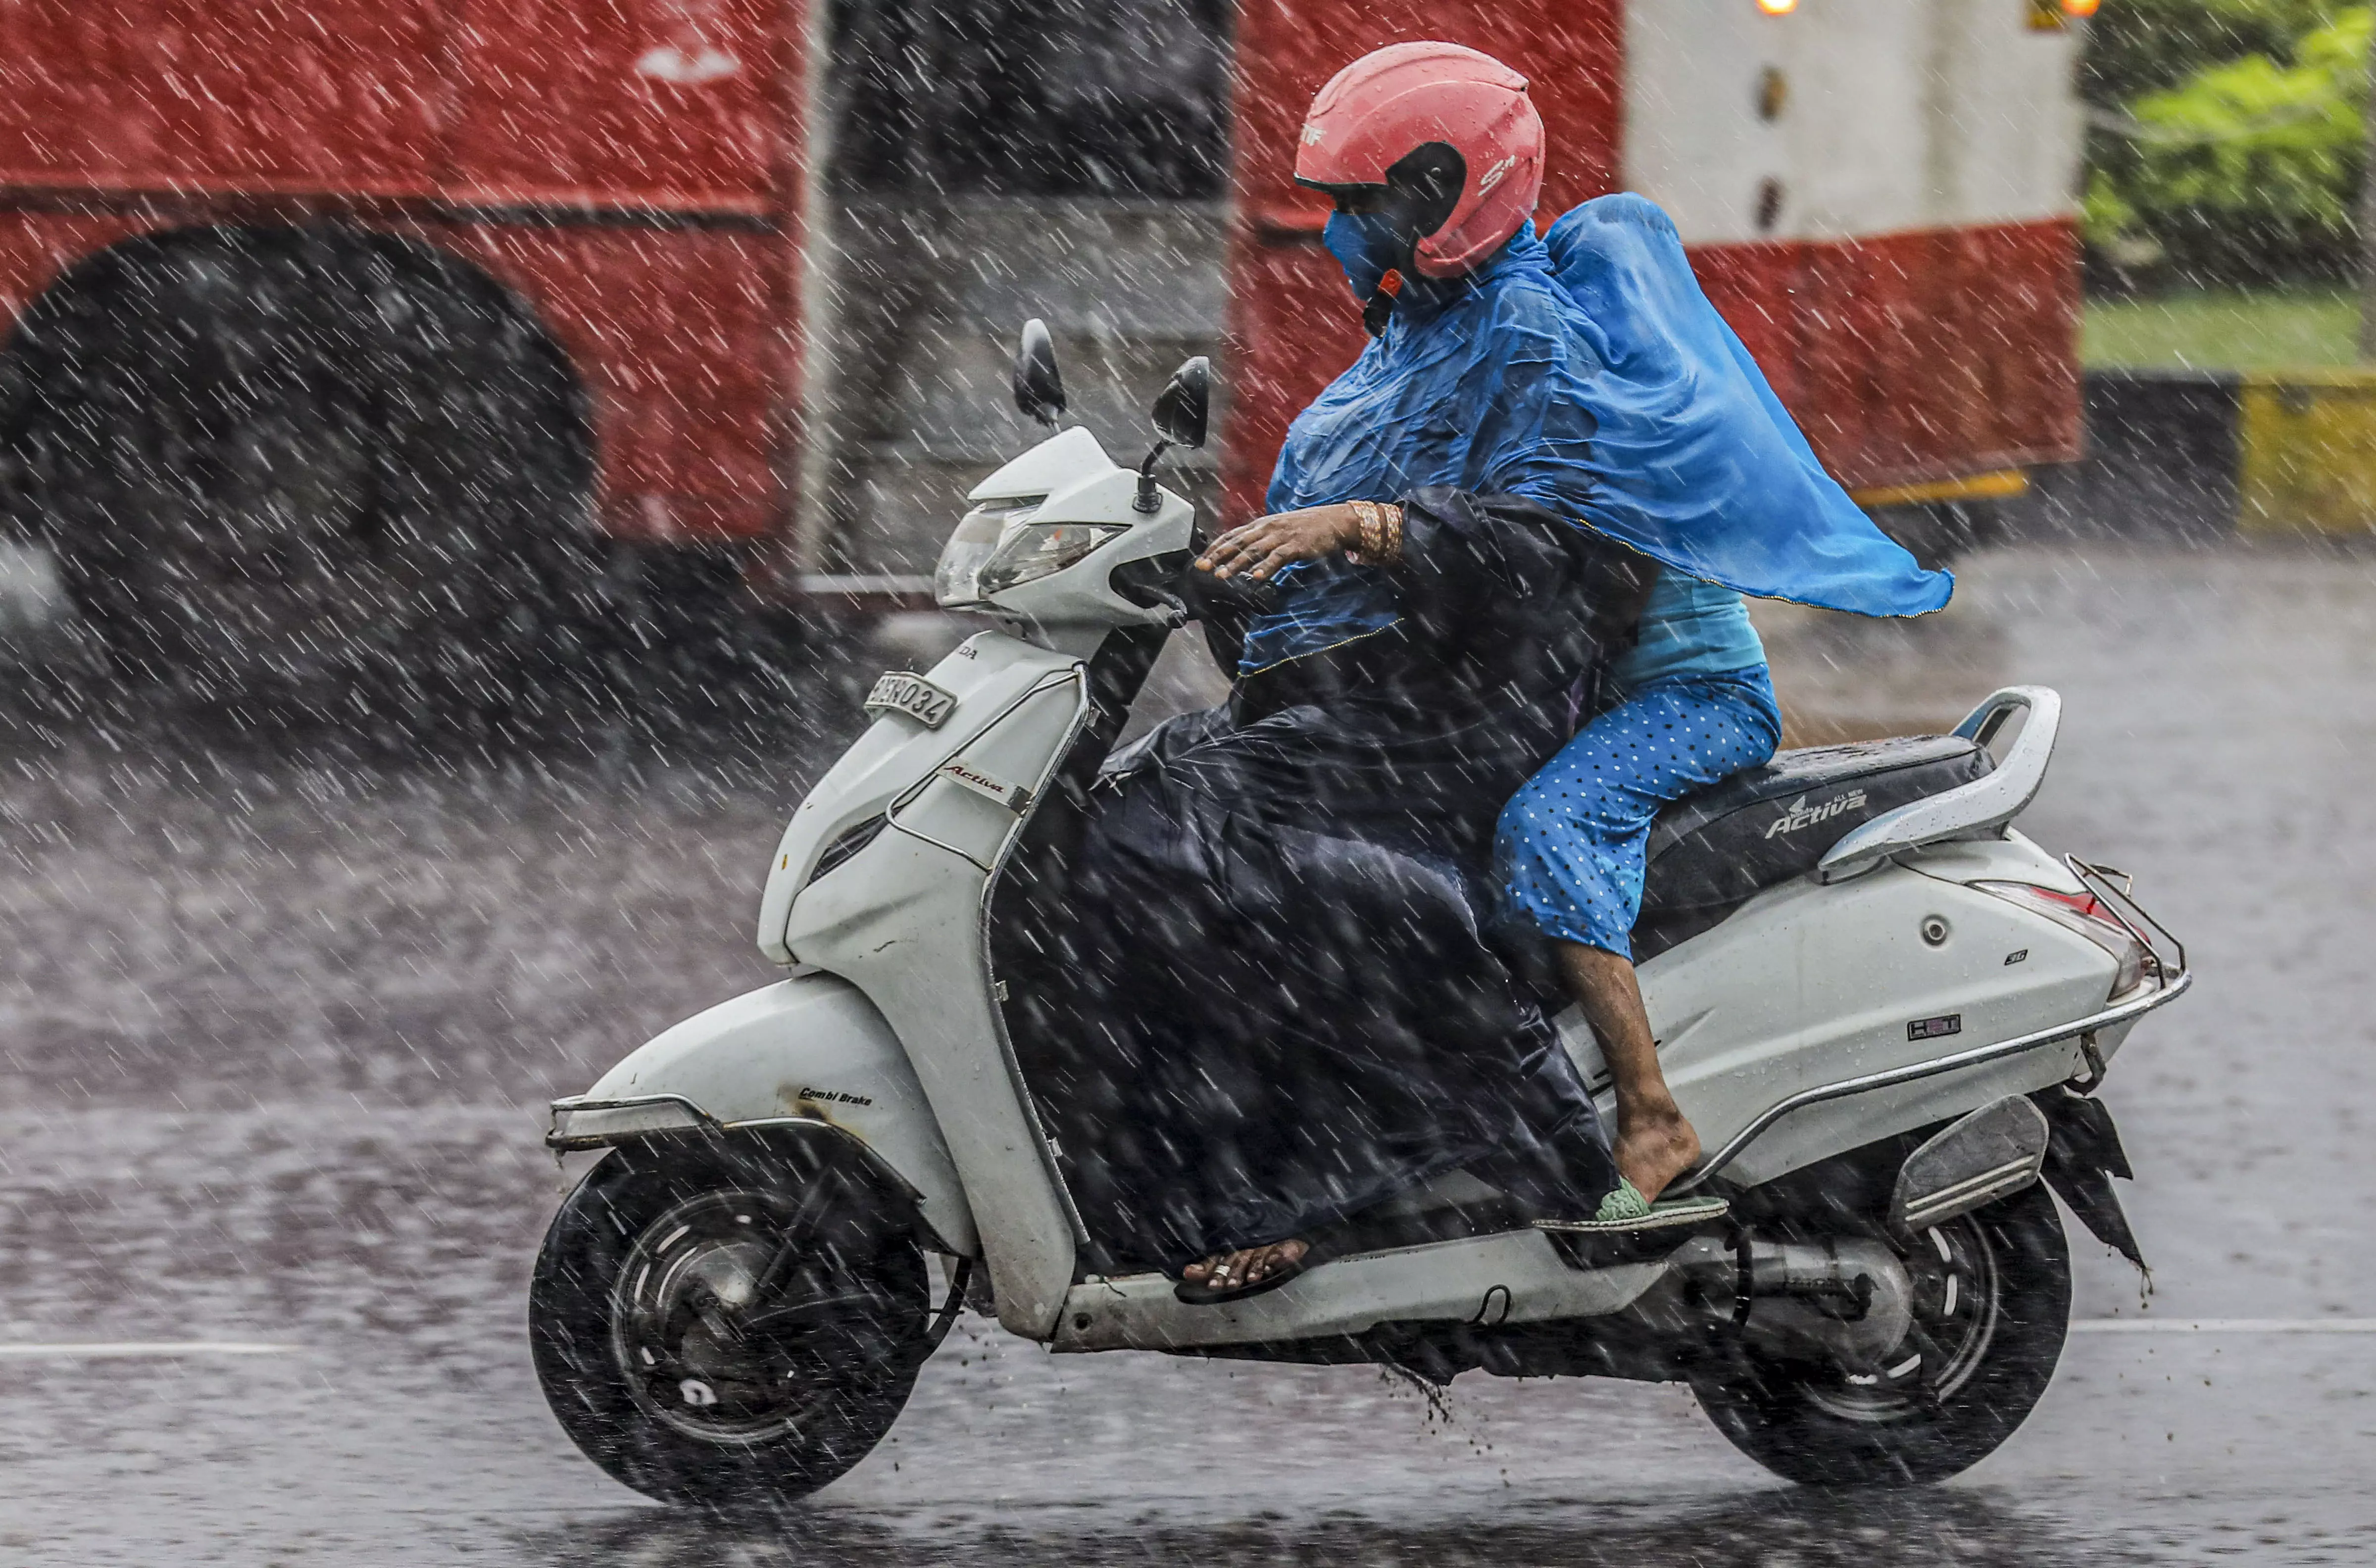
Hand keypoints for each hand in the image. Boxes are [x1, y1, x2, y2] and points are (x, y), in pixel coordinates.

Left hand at [1194, 504, 1363, 581]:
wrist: (1333, 521)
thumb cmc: (1305, 527)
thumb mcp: (1277, 529)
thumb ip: (1259, 539)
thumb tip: (1240, 553)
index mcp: (1261, 524)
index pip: (1232, 536)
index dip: (1215, 548)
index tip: (1201, 560)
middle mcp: (1268, 528)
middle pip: (1238, 542)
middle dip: (1218, 556)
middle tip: (1204, 568)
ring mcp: (1282, 536)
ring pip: (1255, 550)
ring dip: (1237, 564)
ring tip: (1223, 575)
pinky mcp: (1296, 546)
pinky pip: (1279, 557)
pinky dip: (1267, 567)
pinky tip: (1258, 577)